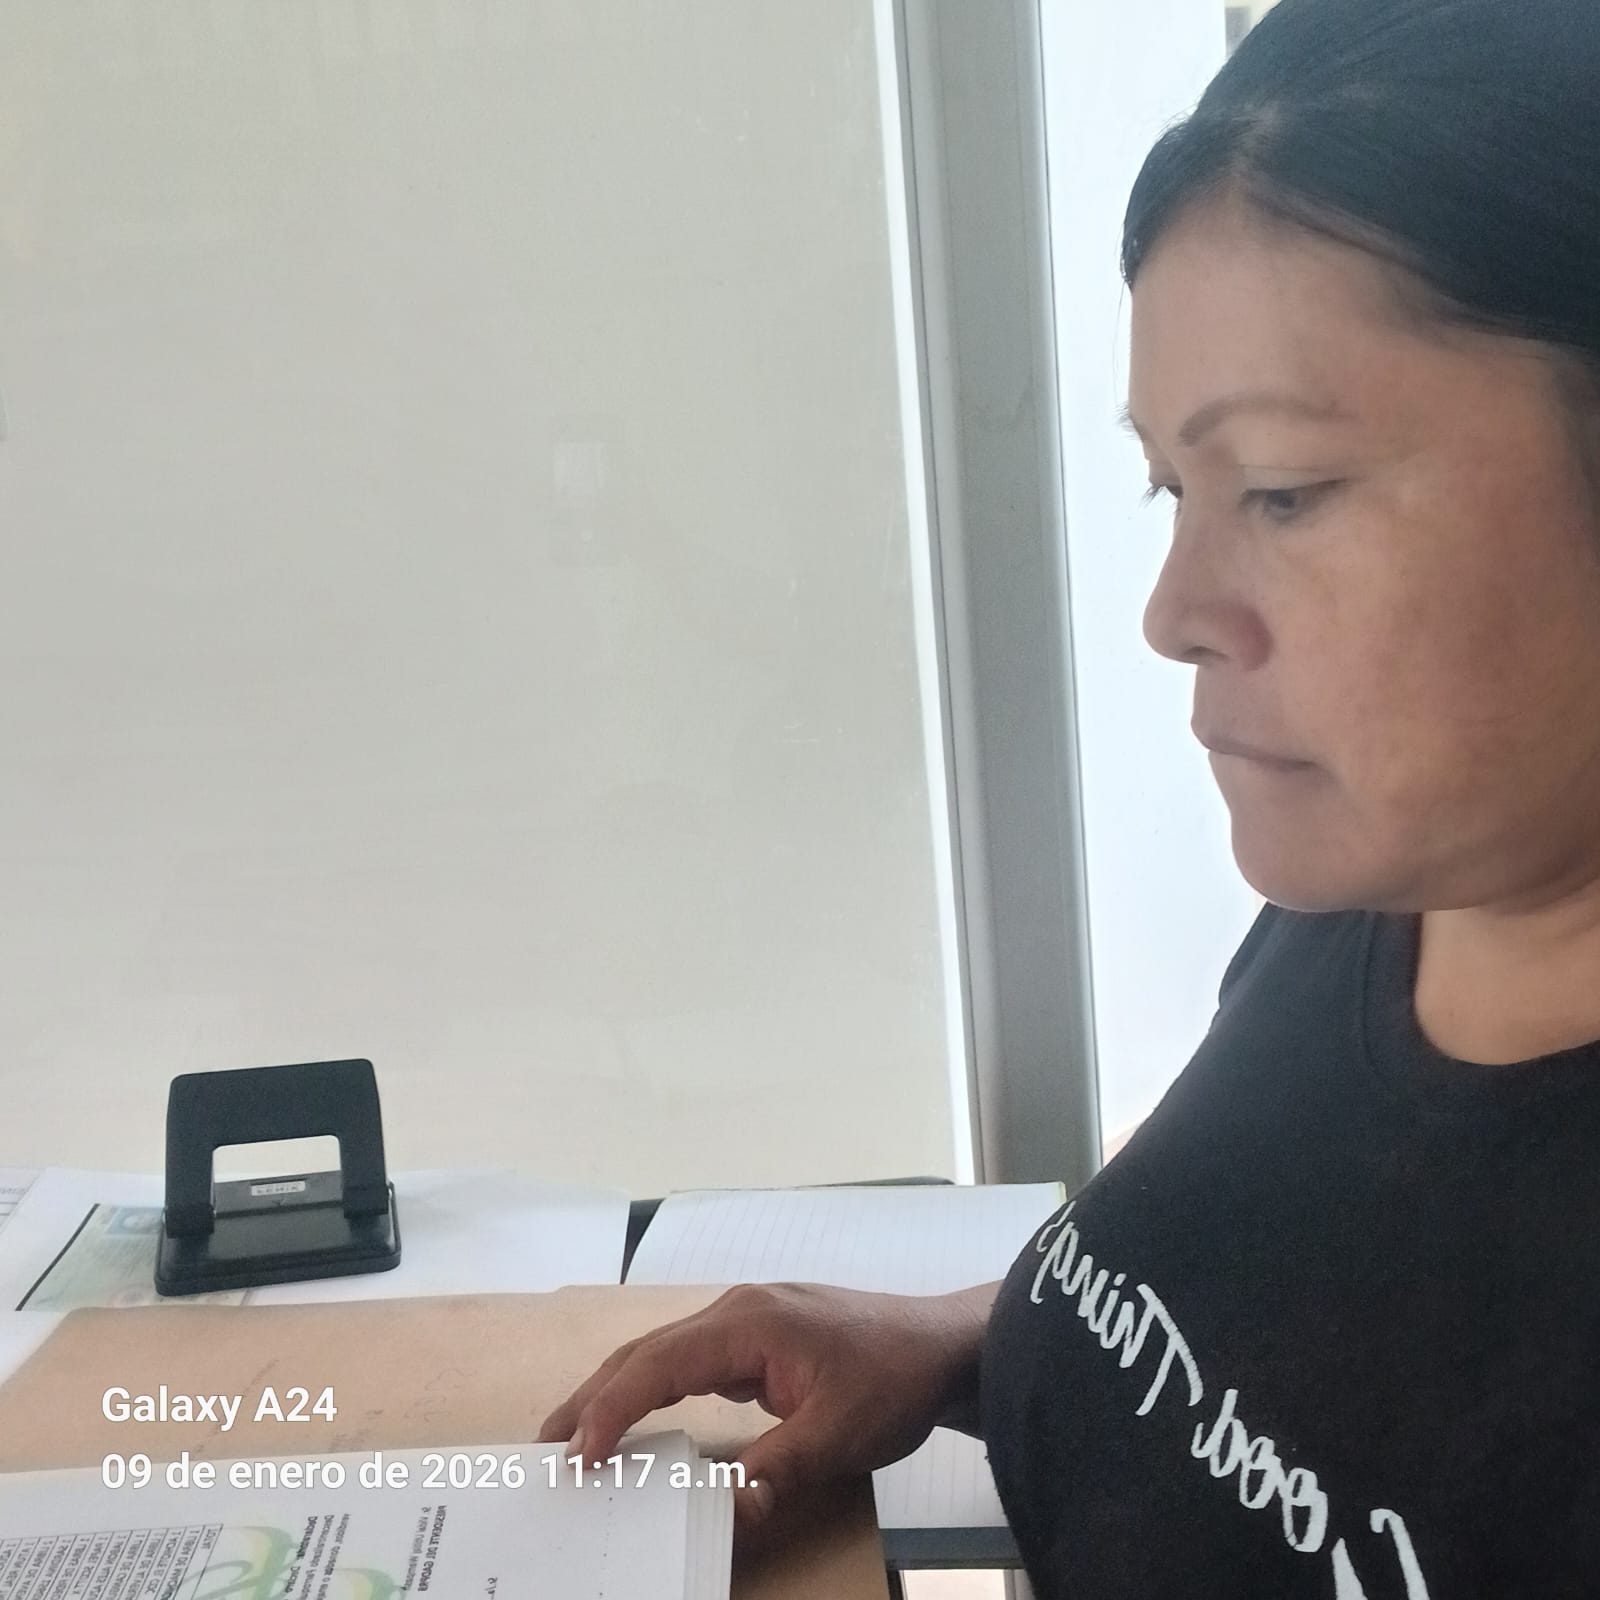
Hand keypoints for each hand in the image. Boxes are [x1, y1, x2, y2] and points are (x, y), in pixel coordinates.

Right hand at [537, 1281, 996, 1528]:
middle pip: (649, 1351)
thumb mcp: (840, 1432)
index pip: (660, 1362)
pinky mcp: (759, 1339)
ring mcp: (748, 1322)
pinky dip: (656, 1389)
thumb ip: (779, 1469)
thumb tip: (728, 1512)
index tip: (579, 1452)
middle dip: (596, 1395)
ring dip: (620, 1391)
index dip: (613, 1405)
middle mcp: (738, 1312)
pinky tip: (642, 1420)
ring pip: (666, 1353)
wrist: (943, 1345)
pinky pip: (692, 1362)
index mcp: (749, 1322)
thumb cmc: (895, 1378)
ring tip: (578, 1436)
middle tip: (547, 1446)